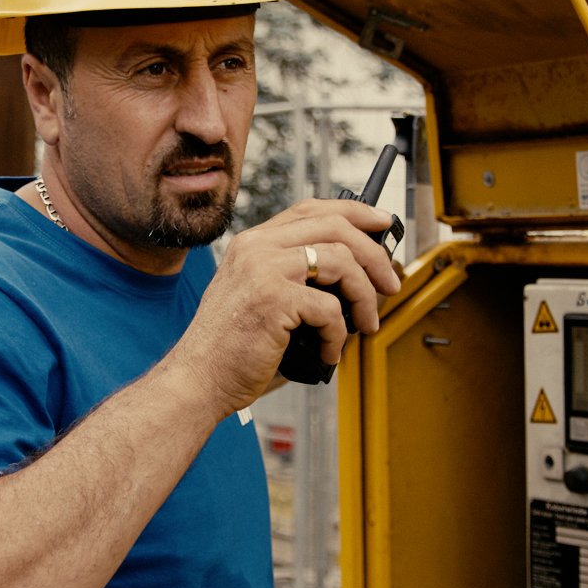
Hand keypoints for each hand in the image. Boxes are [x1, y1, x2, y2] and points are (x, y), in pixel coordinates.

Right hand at [167, 198, 401, 416]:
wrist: (198, 378)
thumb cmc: (230, 347)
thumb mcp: (258, 295)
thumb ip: (295, 276)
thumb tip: (358, 273)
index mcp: (253, 243)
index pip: (312, 209)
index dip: (355, 212)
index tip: (381, 225)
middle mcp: (257, 248)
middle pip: (335, 226)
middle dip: (375, 254)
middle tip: (390, 282)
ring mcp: (264, 270)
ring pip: (342, 262)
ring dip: (365, 297)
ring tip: (364, 323)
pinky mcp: (273, 300)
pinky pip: (330, 308)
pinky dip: (338, 335)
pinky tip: (328, 350)